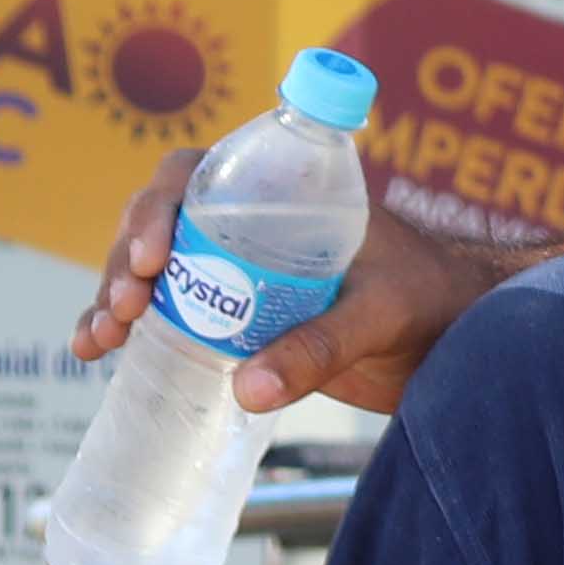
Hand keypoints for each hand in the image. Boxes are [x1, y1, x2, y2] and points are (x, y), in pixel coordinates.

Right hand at [71, 141, 519, 417]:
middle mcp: (247, 224)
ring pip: (153, 271)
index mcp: (282, 193)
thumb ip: (324, 348)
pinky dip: (132, 329)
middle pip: (159, 223)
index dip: (158, 206)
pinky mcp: (236, 317)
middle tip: (126, 306)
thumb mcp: (383, 316)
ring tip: (99, 340)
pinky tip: (95, 354)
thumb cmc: (438, 302)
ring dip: (115, 297)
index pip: (196, 176)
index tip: (153, 256)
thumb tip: (246, 388)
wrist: (468, 337)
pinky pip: (171, 314)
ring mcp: (235, 271)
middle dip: (126, 260)